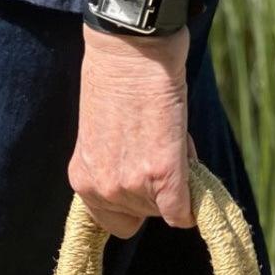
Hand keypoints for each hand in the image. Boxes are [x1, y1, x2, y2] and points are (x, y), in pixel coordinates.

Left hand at [68, 25, 195, 237]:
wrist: (130, 50)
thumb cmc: (117, 84)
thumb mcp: (102, 139)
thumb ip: (117, 169)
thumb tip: (150, 190)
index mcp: (83, 182)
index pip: (116, 224)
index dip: (135, 206)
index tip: (142, 183)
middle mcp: (103, 190)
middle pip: (145, 217)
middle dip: (156, 190)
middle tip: (158, 149)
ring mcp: (131, 185)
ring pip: (166, 210)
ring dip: (175, 182)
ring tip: (167, 139)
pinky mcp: (162, 175)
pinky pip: (182, 212)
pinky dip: (192, 202)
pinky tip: (189, 174)